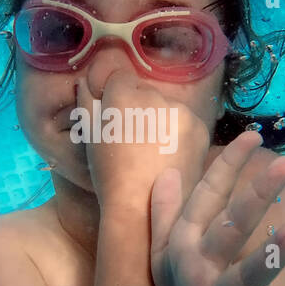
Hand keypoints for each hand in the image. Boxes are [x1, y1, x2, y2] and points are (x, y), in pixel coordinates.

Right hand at [76, 70, 209, 210]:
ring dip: (160, 119)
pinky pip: (185, 121)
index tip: (116, 120)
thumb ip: (87, 104)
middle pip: (145, 90)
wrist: (143, 208)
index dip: (115, 98)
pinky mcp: (200, 128)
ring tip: (152, 150)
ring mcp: (181, 111)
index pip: (120, 78)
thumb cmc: (109, 174)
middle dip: (139, 107)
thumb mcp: (91, 138)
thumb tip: (85, 83)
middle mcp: (155, 96)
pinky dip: (178, 133)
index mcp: (123, 95)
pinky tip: (169, 154)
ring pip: (167, 106)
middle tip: (134, 139)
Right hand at [149, 131, 284, 285]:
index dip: (228, 166)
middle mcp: (190, 269)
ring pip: (239, 280)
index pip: (208, 197)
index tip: (255, 135)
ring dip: (268, 258)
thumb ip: (169, 213)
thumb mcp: (168, 252)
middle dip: (254, 196)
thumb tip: (170, 172)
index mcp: (182, 243)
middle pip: (227, 227)